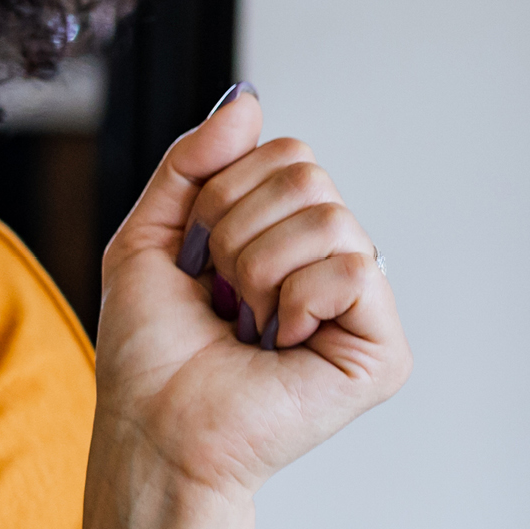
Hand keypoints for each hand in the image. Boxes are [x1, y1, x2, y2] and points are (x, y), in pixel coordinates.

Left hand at [94, 85, 410, 500]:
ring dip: (257, 268)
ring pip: (329, 217)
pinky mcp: (382, 349)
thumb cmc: (148, 351)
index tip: (197, 257)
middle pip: (308, 174)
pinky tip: (277, 342)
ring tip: (245, 320)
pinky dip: (294, 299)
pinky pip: (354, 268)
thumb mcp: (148, 236)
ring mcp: (362, 306)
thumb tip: (246, 99)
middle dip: (235, 228)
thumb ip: (191, 162)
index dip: (220, 193)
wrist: (151, 429)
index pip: (284, 153)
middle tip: (221, 292)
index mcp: (286, 235)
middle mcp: (332, 263)